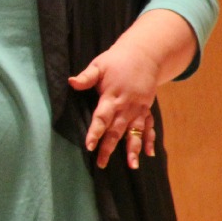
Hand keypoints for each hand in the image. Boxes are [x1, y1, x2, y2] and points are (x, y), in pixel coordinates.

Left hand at [68, 43, 161, 169]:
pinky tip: (149, 154)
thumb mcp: (100, 65)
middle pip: (117, 130)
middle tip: (101, 164)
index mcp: (112, 96)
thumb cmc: (117, 60)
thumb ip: (87, 77)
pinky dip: (150, 140)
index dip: (95, 132)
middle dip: (109, 147)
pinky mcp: (146, 109)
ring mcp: (139, 109)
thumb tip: (71, 82)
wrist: (145, 54)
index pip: (102, 117)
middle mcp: (127, 105)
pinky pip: (149, 127)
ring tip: (132, 166)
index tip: (89, 146)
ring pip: (135, 132)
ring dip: (133, 149)